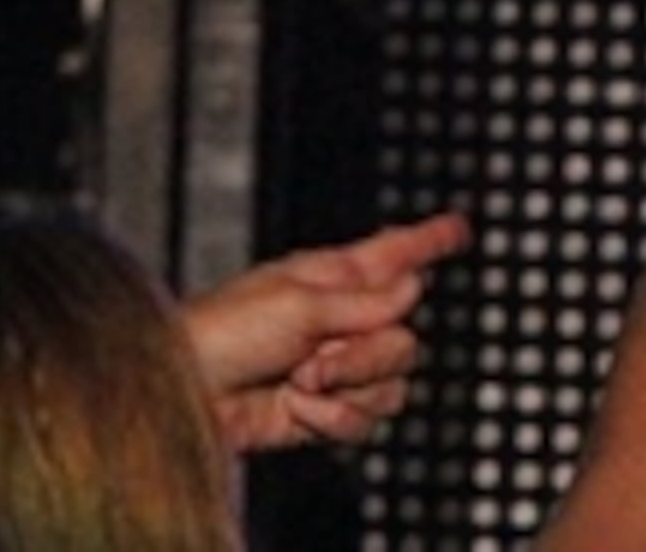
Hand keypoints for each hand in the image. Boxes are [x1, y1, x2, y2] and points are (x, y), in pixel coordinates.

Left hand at [182, 207, 474, 454]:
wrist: (185, 396)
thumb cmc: (223, 334)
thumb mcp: (298, 303)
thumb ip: (366, 302)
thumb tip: (415, 291)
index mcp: (336, 277)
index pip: (397, 251)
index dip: (431, 239)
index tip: (460, 225)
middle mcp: (345, 320)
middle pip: (405, 336)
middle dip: (367, 354)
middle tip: (320, 359)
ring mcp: (339, 369)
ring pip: (392, 381)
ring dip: (347, 388)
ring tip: (301, 383)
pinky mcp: (328, 411)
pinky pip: (366, 419)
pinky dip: (332, 419)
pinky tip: (295, 409)